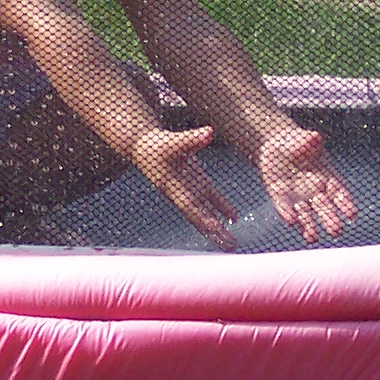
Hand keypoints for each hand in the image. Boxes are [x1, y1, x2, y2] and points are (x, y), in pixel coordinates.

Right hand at [130, 123, 239, 247]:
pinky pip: (211, 199)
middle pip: (200, 217)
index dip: (203, 219)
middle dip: (214, 232)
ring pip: (207, 212)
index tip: (216, 231)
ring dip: (219, 226)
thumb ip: (192, 139)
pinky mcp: (196, 182)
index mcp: (174, 187)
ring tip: (233, 242)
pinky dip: (222, 208)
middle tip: (230, 246)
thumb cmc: (156, 144)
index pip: (190, 206)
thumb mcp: (173, 141)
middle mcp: (183, 193)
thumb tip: (209, 132)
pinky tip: (234, 218)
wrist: (145, 146)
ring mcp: (190, 189)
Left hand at [253, 126, 355, 243]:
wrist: (277, 147)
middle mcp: (316, 193)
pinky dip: (288, 215)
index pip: (341, 194)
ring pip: (307, 216)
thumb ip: (309, 140)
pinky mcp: (281, 199)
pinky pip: (285, 209)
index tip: (352, 215)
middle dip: (331, 220)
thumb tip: (315, 137)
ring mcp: (299, 198)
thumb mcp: (305, 139)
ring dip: (309, 227)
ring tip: (312, 238)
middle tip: (336, 231)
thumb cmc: (298, 143)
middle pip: (326, 209)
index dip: (346, 204)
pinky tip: (291, 222)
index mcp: (328, 179)